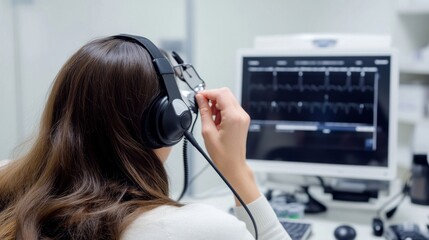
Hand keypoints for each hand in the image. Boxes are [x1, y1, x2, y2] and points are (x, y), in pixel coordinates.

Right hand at [195, 88, 259, 203]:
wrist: (233, 165)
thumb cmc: (223, 155)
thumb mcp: (208, 132)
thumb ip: (204, 112)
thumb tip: (200, 100)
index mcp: (233, 117)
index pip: (220, 94)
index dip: (207, 93)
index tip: (198, 97)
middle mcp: (241, 115)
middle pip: (226, 93)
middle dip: (212, 97)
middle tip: (202, 106)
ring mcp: (243, 117)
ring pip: (228, 99)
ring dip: (217, 104)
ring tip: (210, 118)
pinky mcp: (242, 120)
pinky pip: (231, 107)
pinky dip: (222, 110)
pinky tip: (216, 121)